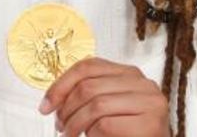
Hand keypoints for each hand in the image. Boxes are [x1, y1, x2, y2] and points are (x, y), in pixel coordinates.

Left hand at [38, 57, 169, 136]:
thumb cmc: (130, 133)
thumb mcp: (110, 107)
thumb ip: (91, 94)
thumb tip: (54, 99)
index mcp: (130, 74)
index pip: (89, 66)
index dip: (61, 84)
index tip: (47, 104)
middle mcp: (143, 84)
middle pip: (89, 86)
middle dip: (66, 109)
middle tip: (60, 125)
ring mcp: (149, 103)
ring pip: (96, 105)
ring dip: (75, 124)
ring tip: (71, 135)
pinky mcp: (149, 124)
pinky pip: (106, 125)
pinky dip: (92, 135)